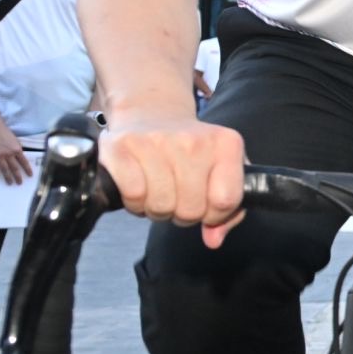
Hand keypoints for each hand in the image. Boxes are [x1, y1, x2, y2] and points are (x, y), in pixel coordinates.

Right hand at [0, 123, 34, 184]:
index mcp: (17, 149)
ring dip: (7, 177)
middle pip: (14, 168)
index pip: (24, 162)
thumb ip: (17, 150)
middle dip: (18, 176)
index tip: (30, 175)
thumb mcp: (15, 141)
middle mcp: (9, 154)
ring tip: (10, 184)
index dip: (27, 169)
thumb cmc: (5, 133)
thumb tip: (20, 159)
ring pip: (4, 169)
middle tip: (19, 183)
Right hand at [99, 112, 247, 245]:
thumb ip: (229, 210)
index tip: (206, 207)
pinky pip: (134, 195)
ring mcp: (158, 141)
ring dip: (157, 209)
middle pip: (191, 209)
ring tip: (158, 192)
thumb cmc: (190, 151)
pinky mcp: (123, 147)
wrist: (151, 113)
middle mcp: (194, 140)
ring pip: (161, 206)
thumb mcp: (221, 170)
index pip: (226, 201)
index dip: (214, 216)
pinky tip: (139, 188)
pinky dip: (135, 202)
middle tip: (176, 197)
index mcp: (226, 144)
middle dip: (183, 214)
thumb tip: (214, 239)